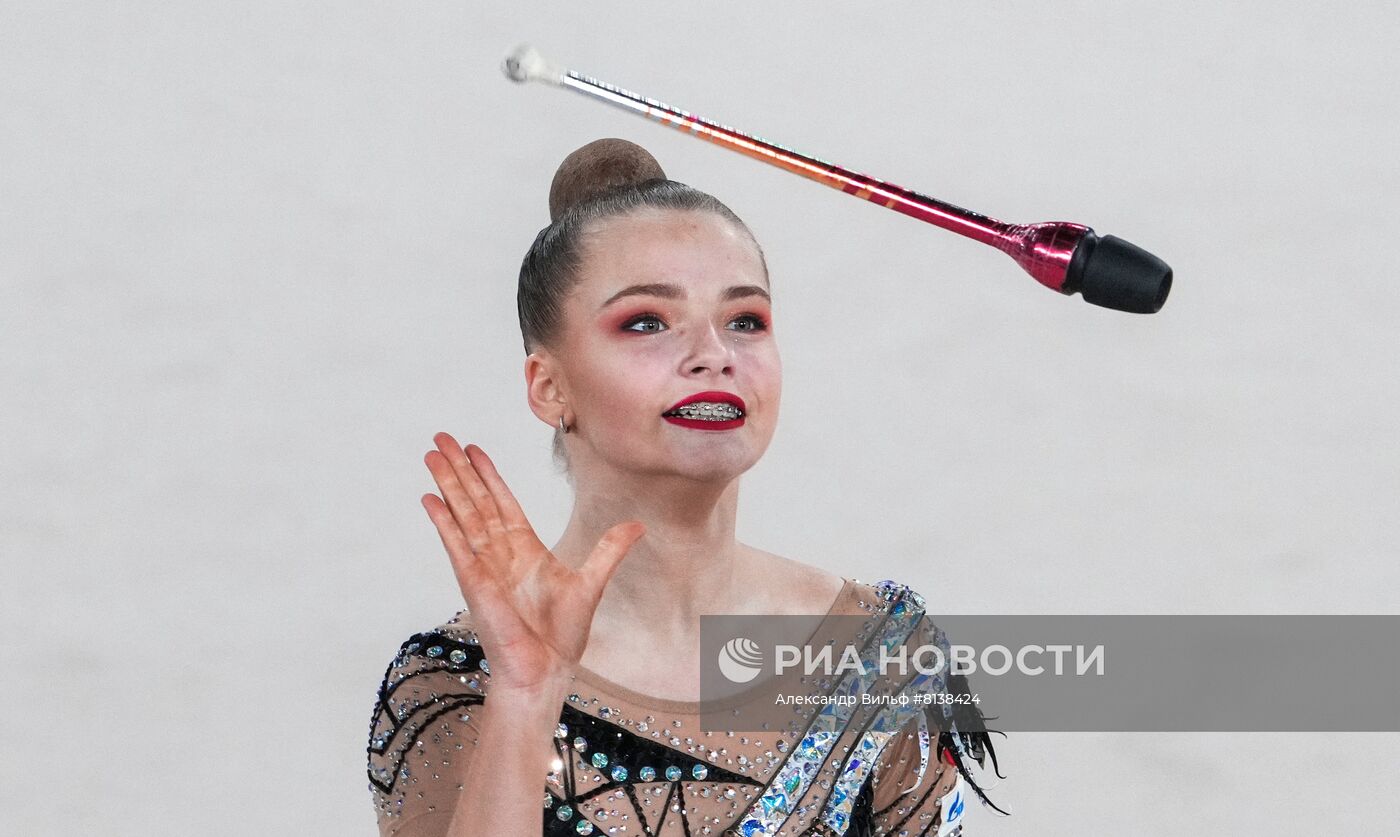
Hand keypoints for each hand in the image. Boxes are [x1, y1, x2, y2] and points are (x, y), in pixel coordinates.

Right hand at [420, 431, 644, 694]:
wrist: (545, 668)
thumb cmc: (563, 635)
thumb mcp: (592, 583)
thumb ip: (610, 550)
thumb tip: (639, 526)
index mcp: (525, 549)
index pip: (502, 501)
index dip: (488, 474)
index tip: (474, 450)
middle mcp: (500, 552)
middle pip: (477, 500)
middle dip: (460, 469)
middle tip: (443, 437)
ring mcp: (484, 565)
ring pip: (463, 514)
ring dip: (447, 484)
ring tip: (432, 454)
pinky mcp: (474, 581)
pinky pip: (456, 544)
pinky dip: (443, 521)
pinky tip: (430, 499)